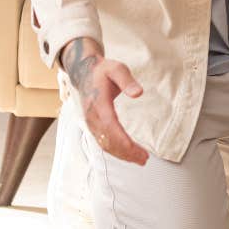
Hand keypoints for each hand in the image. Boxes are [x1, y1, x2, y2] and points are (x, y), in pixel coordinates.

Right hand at [61, 38, 148, 164]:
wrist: (83, 72)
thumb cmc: (103, 71)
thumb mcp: (117, 69)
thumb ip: (127, 80)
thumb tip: (138, 93)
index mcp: (98, 103)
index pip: (110, 127)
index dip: (123, 142)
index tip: (137, 151)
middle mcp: (92, 116)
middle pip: (108, 140)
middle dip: (126, 152)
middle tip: (144, 159)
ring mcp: (90, 122)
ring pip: (105, 144)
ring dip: (122, 154)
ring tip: (140, 160)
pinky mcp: (92, 125)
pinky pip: (102, 142)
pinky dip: (115, 151)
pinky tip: (128, 154)